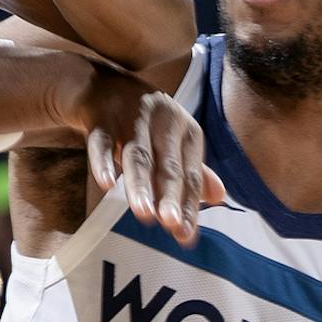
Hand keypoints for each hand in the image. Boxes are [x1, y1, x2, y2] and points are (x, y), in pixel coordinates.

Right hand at [77, 75, 225, 245]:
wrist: (104, 86)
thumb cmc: (145, 123)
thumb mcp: (174, 143)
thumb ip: (194, 171)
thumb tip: (220, 198)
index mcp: (187, 131)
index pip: (190, 175)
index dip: (189, 205)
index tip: (187, 235)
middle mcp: (164, 122)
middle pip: (167, 166)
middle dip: (170, 197)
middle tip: (172, 226)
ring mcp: (132, 118)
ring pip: (137, 156)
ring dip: (141, 185)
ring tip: (144, 214)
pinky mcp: (102, 117)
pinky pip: (101, 141)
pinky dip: (102, 161)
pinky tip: (105, 183)